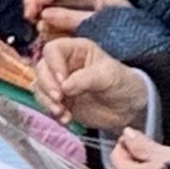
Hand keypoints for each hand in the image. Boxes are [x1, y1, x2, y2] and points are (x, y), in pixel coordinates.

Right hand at [23, 0, 127, 34]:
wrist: (135, 38)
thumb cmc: (124, 30)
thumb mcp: (102, 24)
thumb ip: (73, 19)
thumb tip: (46, 15)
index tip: (36, 7)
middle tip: (28, 13)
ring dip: (33, 1)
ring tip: (29, 17)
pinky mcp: (66, 9)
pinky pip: (46, 3)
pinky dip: (37, 9)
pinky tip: (34, 20)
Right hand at [34, 38, 148, 129]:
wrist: (129, 108)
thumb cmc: (123, 83)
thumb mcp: (108, 76)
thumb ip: (85, 79)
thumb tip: (64, 86)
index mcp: (76, 49)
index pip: (53, 50)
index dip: (53, 65)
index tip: (62, 82)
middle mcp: (64, 63)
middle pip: (41, 68)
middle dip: (47, 85)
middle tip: (60, 99)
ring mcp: (60, 83)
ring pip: (40, 87)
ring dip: (47, 101)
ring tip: (62, 112)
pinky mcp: (60, 101)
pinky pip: (46, 104)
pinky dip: (52, 112)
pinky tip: (66, 119)